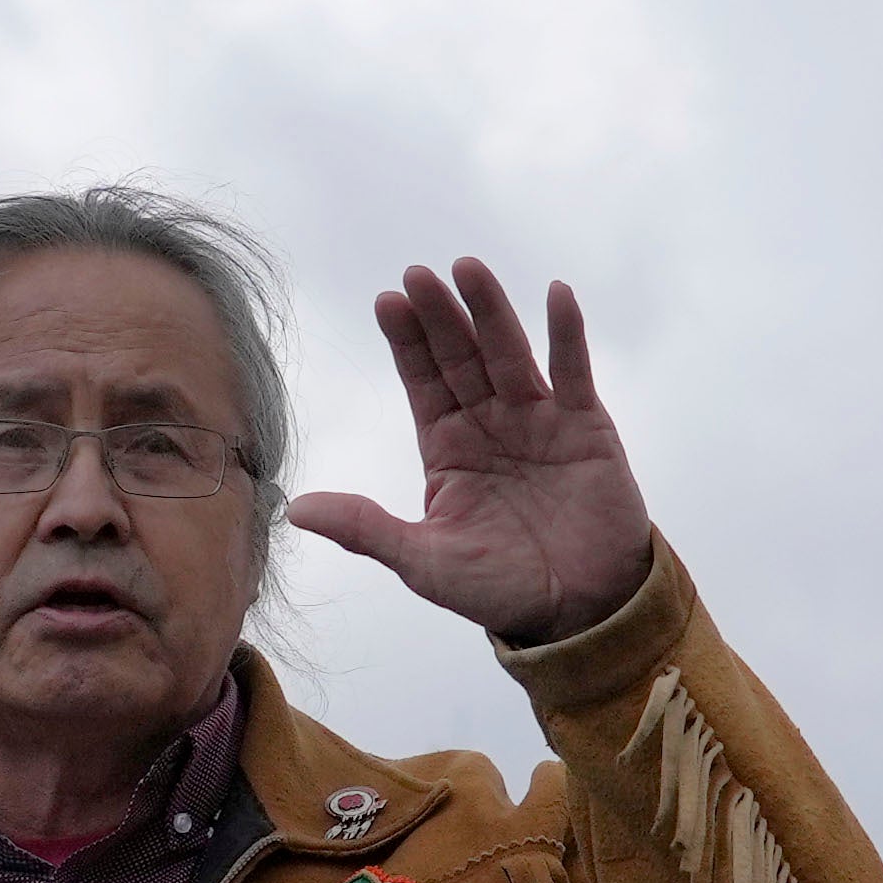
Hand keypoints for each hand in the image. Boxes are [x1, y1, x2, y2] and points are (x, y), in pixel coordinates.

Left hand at [287, 260, 657, 648]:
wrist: (580, 613)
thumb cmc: (500, 588)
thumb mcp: (424, 562)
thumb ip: (366, 529)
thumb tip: (295, 509)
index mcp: (447, 447)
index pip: (422, 382)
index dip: (406, 343)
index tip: (387, 302)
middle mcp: (489, 423)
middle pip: (460, 357)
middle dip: (439, 317)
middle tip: (417, 275)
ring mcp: (538, 419)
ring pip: (510, 353)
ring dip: (491, 310)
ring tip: (468, 269)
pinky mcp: (586, 427)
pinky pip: (574, 372)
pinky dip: (566, 333)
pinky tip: (555, 294)